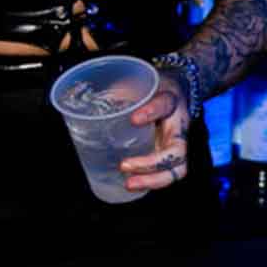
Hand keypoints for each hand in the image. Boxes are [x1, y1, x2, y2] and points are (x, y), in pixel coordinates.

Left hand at [120, 72, 189, 191]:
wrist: (171, 93)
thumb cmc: (152, 88)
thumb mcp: (139, 81)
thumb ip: (119, 90)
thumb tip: (87, 98)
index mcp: (171, 101)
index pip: (164, 104)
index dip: (150, 112)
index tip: (134, 118)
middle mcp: (179, 126)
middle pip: (177, 151)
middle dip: (152, 164)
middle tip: (124, 165)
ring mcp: (177, 146)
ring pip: (176, 170)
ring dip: (152, 180)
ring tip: (129, 184)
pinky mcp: (170, 158)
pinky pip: (166, 175)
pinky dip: (149, 183)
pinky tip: (130, 185)